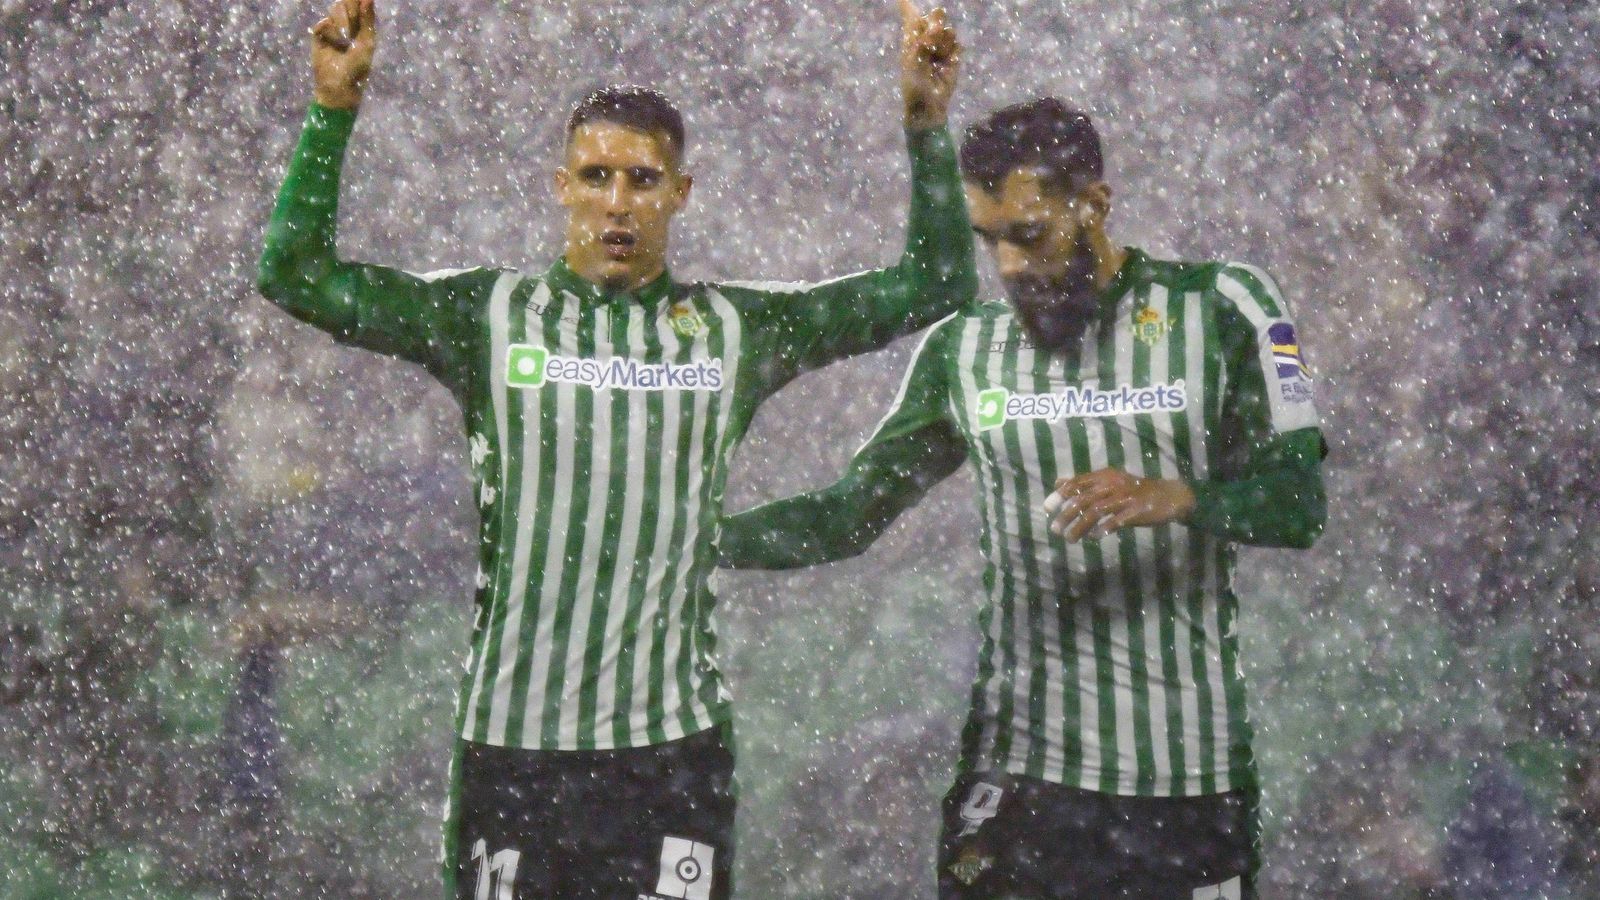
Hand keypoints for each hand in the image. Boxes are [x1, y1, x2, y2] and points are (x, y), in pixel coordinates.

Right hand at [311, 0, 376, 109]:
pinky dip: (330, 32)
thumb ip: (368, 19)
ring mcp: (332, 28)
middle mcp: (346, 24)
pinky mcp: (319, 35)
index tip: (361, 0)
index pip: (358, 4)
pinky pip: (323, 23)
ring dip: (343, 23)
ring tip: (345, 40)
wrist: (340, 85)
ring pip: (336, 10)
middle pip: (346, 3)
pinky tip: (334, 43)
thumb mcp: (367, 42)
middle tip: (354, 28)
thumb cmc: (358, 67)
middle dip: (351, 12)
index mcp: (361, 25)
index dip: (357, 1)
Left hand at [898, 0, 960, 128]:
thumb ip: (924, 40)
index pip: (912, 19)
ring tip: (938, 57)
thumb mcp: (914, 61)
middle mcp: (926, 41)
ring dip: (944, 41)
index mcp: (911, 41)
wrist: (928, 105)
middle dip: (936, 21)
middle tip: (934, 34)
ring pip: (948, 31)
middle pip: (935, 18)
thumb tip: (938, 25)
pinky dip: (953, 52)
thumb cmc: (915, 84)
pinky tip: (948, 63)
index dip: (908, 6)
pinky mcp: (953, 57)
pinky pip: (957, 45)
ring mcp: (941, 48)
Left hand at [1043, 469, 1196, 542]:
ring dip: (1080, 526)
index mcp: (1104, 476)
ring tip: (1069, 539)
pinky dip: (1103, 529)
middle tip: (1054, 529)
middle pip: (1084, 499)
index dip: (1060, 495)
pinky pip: (1116, 521)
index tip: (1047, 508)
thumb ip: (1084, 483)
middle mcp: (1113, 484)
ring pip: (1096, 511)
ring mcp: (1125, 497)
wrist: (1168, 496)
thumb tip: (1057, 482)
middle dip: (1066, 515)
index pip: (1077, 483)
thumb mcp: (1108, 482)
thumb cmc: (1134, 491)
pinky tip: (1093, 538)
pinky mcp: (1136, 510)